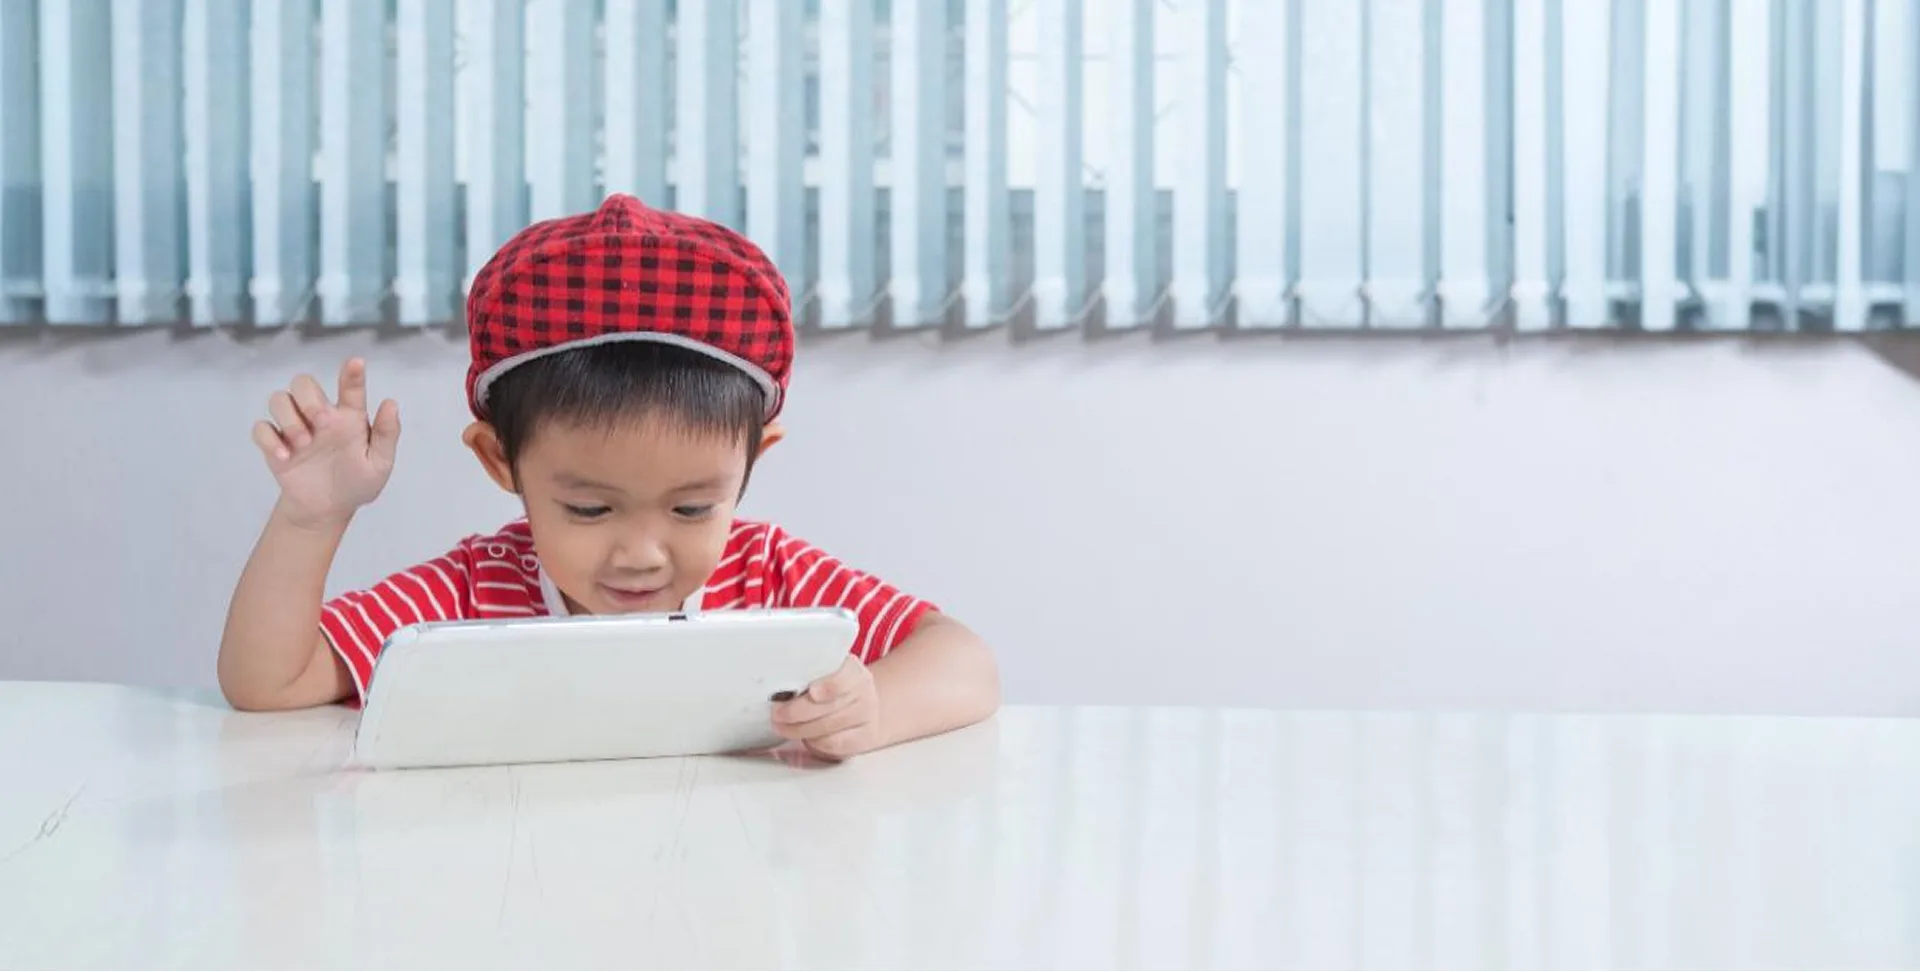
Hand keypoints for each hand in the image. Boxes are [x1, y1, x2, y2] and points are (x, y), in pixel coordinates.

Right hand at [251, 358, 400, 529]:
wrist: (328, 509)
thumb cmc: (357, 481)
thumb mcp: (379, 464)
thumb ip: (387, 435)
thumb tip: (391, 403)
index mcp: (349, 417)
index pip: (350, 388)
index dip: (352, 374)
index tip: (357, 363)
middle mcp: (320, 416)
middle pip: (303, 382)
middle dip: (309, 398)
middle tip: (321, 422)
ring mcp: (295, 428)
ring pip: (279, 398)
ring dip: (289, 418)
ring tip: (304, 444)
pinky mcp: (275, 444)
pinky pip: (261, 427)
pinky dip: (269, 439)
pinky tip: (285, 457)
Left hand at [772, 657, 881, 760]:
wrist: (864, 707)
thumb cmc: (836, 688)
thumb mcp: (826, 672)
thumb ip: (807, 674)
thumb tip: (778, 685)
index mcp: (853, 670)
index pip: (844, 678)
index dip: (828, 686)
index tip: (811, 691)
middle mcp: (863, 692)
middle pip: (831, 706)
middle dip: (797, 712)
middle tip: (777, 713)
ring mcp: (865, 716)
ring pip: (829, 727)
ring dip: (799, 729)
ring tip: (781, 726)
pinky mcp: (863, 739)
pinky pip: (834, 744)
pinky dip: (814, 742)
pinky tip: (803, 736)